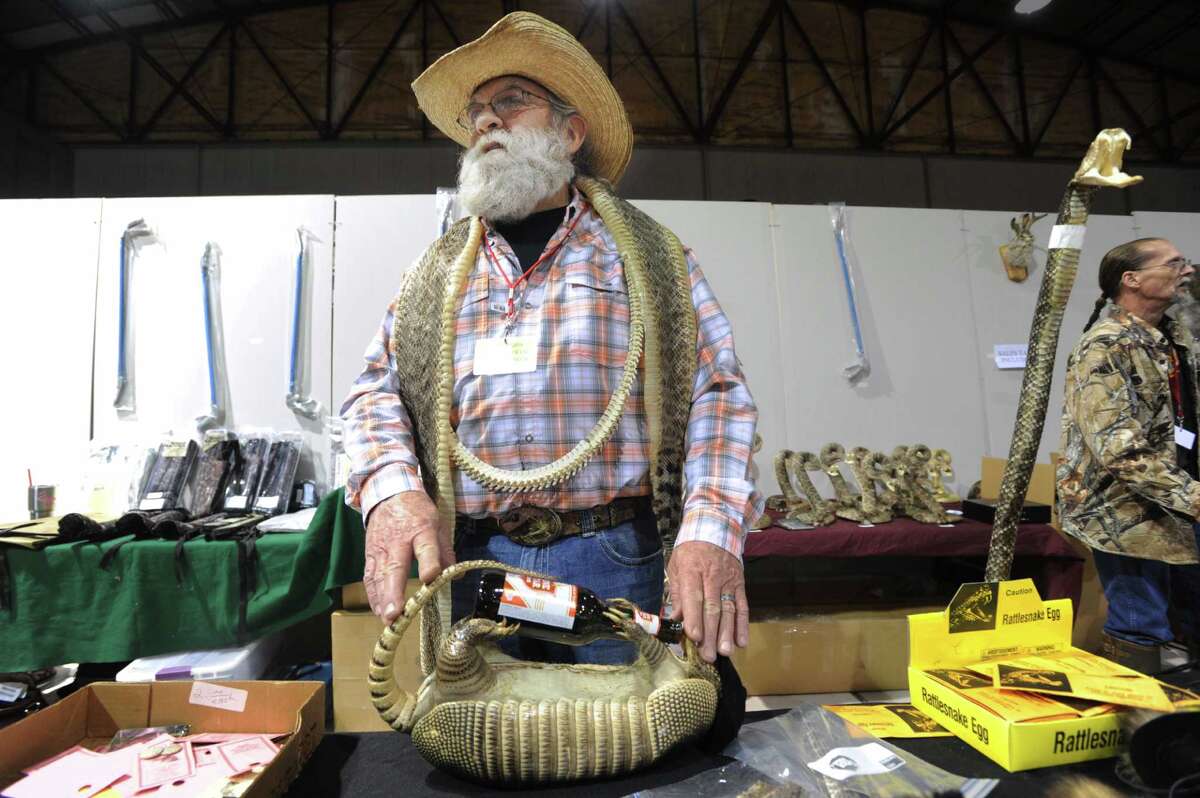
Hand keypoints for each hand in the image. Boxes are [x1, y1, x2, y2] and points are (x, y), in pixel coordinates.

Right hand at [363, 490, 453, 623]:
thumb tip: (457, 576)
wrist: (389, 493)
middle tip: (395, 615)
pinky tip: (379, 611)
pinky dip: (373, 596)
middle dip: (394, 593)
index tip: (429, 578)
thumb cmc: (418, 513)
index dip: (428, 563)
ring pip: (379, 576)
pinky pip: (369, 577)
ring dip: (382, 600)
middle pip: (395, 568)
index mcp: (421, 530)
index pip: (426, 548)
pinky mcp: (370, 554)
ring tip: (387, 620)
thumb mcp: (439, 525)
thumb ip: (446, 552)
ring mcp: (381, 548)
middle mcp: (398, 541)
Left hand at [665, 541, 748, 662]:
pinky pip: (743, 606)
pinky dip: (743, 624)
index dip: (694, 618)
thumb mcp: (677, 567)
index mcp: (692, 571)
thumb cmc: (690, 552)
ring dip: (727, 633)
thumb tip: (674, 620)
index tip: (694, 638)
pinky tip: (741, 641)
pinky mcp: (740, 585)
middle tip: (708, 656)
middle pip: (712, 608)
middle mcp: (712, 577)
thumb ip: (677, 594)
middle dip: (711, 634)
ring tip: (725, 652)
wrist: (716, 529)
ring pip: (729, 610)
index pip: (694, 597)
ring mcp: (728, 581)